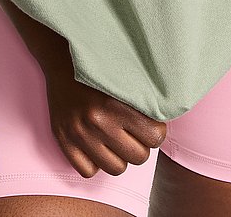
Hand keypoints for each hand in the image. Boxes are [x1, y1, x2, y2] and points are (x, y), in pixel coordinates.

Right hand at [44, 61, 167, 177]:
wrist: (62, 59)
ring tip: (116, 139)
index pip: (155, 137)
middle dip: (139, 145)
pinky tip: (96, 145)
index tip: (150, 124)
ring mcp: (80, 134)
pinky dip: (94, 162)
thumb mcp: (126, 76)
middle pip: (138, 157)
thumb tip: (167, 118)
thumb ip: (145, 98)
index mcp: (118, 103)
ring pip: (116, 169)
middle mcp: (98, 121)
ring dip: (119, 157)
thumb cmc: (100, 68)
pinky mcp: (64, 141)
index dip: (156, 131)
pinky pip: (88, 172)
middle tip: (133, 131)